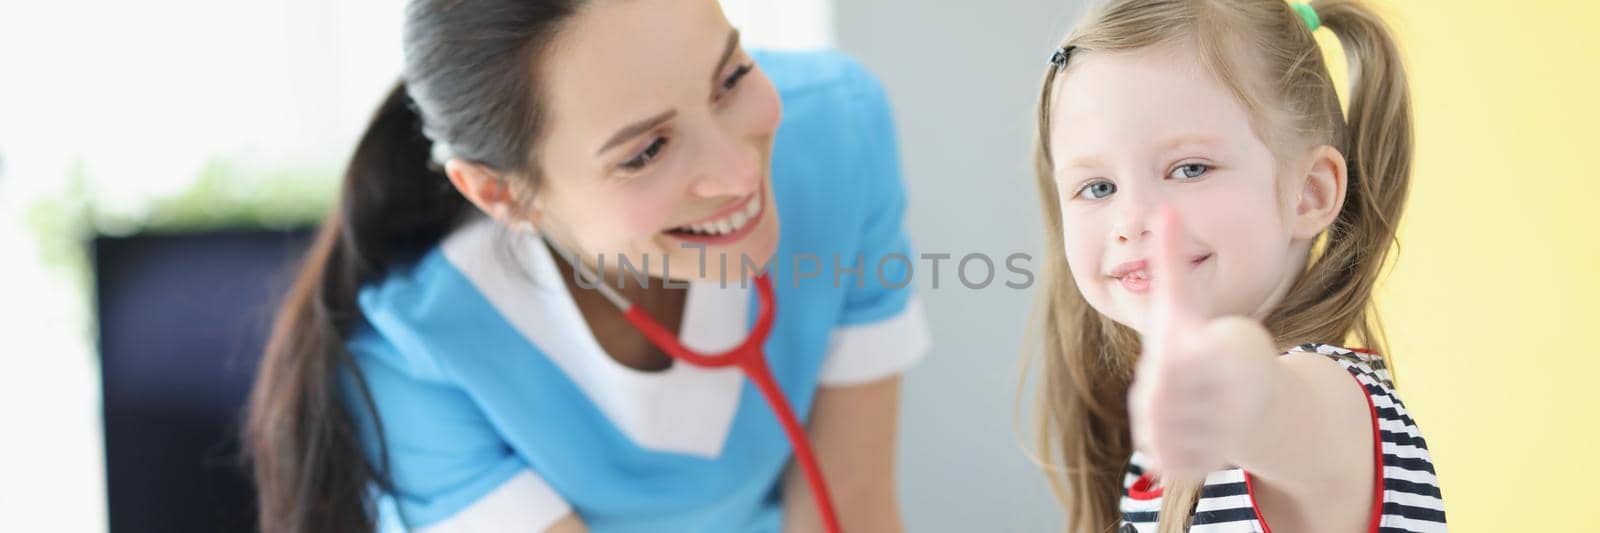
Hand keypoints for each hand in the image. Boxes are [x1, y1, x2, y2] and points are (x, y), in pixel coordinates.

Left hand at [1127, 209, 1279, 482]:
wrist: (1258, 402)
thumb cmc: (1209, 343)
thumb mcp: (1188, 305)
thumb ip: (1172, 262)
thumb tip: (1164, 209)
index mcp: (1225, 355)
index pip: (1181, 368)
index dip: (1168, 368)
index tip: (1170, 360)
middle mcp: (1231, 398)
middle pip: (1158, 404)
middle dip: (1155, 397)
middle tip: (1166, 387)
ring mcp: (1225, 435)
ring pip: (1158, 436)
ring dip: (1157, 423)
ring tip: (1177, 406)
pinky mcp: (1214, 464)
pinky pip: (1168, 464)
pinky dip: (1165, 452)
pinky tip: (1182, 431)